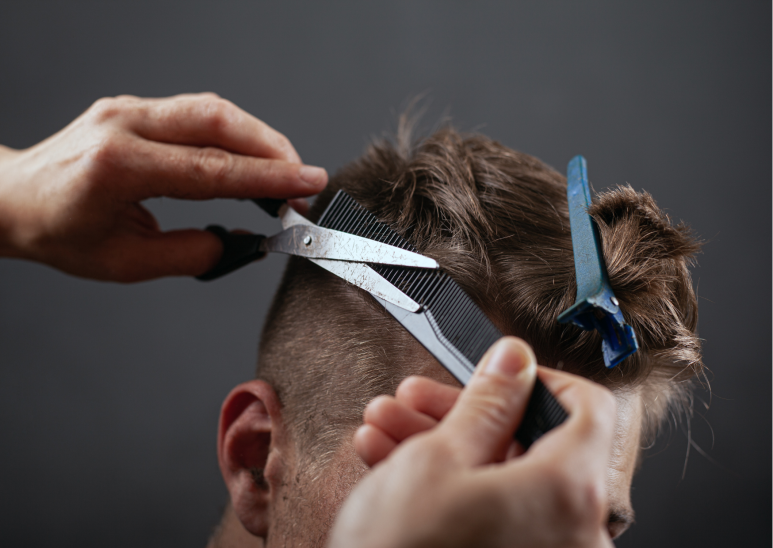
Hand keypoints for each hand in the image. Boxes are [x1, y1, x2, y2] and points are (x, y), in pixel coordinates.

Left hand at [0, 93, 326, 281]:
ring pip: (214, 110)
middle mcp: (125, 124)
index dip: (268, 178)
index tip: (307, 186)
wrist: (13, 199)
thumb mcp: (124, 263)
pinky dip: (235, 136)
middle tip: (304, 182)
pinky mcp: (138, 109)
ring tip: (285, 174)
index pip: (212, 169)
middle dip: (273, 150)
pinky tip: (251, 158)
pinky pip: (198, 113)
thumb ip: (189, 253)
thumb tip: (240, 241)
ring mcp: (130, 109)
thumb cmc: (58, 232)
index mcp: (119, 166)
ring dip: (259, 139)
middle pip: (219, 121)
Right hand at [329, 337, 616, 547]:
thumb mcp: (437, 459)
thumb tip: (515, 360)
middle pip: (530, 445)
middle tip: (416, 400)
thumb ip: (488, 401)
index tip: (499, 375)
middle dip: (462, 413)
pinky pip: (492, 517)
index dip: (539, 381)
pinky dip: (450, 489)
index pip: (589, 409)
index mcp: (567, 493)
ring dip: (442, 446)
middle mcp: (573, 533)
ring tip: (388, 430)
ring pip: (500, 480)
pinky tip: (394, 464)